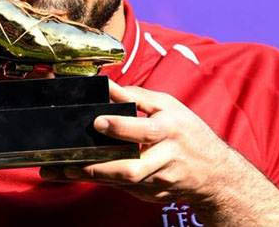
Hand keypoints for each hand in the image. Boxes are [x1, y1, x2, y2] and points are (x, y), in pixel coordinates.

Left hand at [40, 81, 230, 205]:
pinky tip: (82, 175)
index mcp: (170, 129)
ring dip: (92, 177)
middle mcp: (166, 157)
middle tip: (71, 162)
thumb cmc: (187, 132)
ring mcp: (160, 181)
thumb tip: (106, 85)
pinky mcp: (154, 195)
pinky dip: (104, 182)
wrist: (214, 173)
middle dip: (100, 167)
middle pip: (132, 167)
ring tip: (64, 171)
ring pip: (123, 182)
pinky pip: (124, 189)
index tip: (98, 123)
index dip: (121, 127)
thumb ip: (136, 96)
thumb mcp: (168, 106)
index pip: (145, 130)